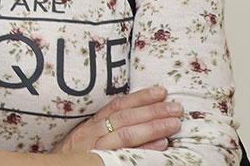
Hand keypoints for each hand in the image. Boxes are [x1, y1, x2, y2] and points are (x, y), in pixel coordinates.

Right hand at [54, 86, 182, 152]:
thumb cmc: (73, 157)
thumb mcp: (87, 138)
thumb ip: (106, 128)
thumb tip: (138, 119)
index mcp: (91, 124)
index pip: (117, 106)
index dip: (140, 97)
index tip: (161, 91)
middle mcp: (92, 133)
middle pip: (125, 118)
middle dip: (152, 110)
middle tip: (176, 107)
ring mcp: (96, 149)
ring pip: (126, 135)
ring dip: (153, 127)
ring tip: (174, 123)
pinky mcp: (99, 161)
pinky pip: (123, 155)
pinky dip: (144, 149)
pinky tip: (160, 146)